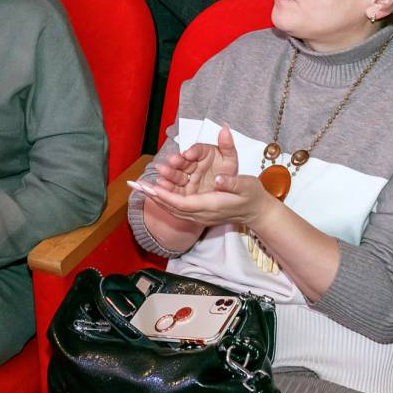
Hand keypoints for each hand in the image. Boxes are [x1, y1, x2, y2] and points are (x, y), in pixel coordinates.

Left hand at [132, 129, 273, 227]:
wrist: (256, 211)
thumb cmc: (251, 196)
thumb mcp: (245, 186)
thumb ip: (232, 182)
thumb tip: (219, 178)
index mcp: (210, 206)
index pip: (181, 203)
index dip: (165, 196)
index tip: (151, 187)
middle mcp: (201, 213)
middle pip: (172, 207)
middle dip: (153, 196)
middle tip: (136, 185)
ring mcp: (200, 215)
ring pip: (172, 208)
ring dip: (156, 198)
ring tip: (141, 188)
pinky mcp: (199, 213)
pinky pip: (177, 207)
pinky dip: (164, 200)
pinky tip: (157, 192)